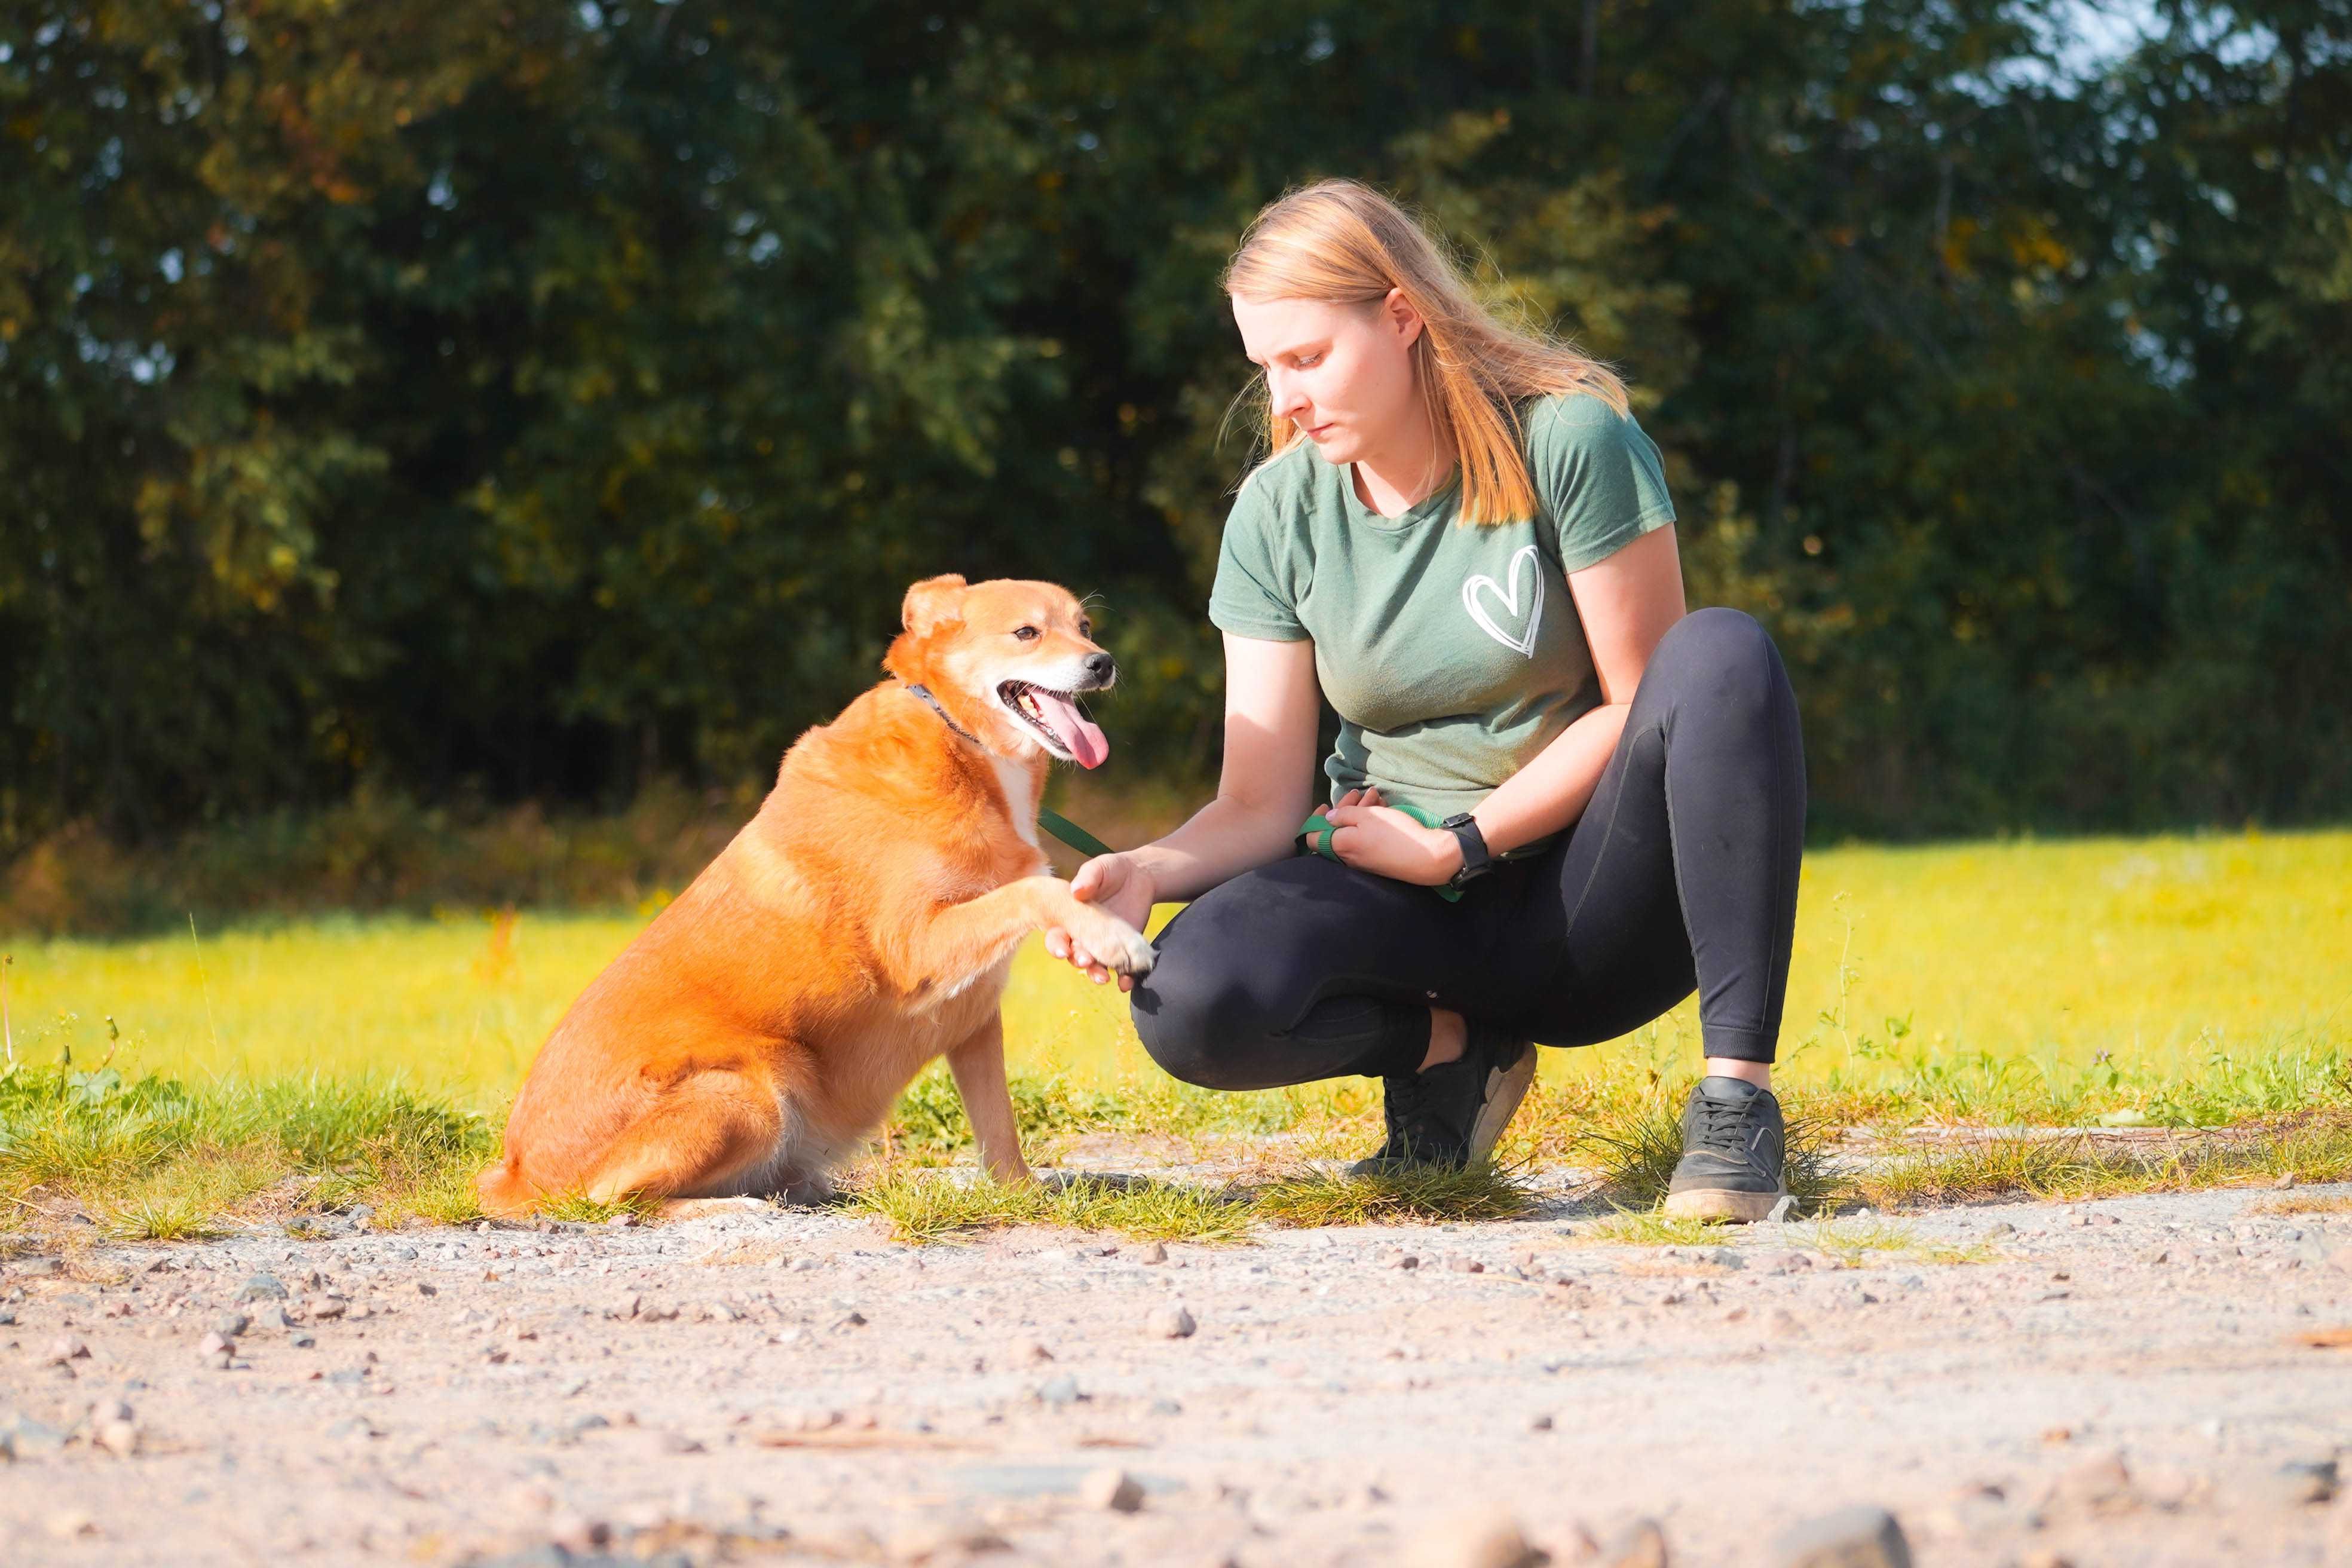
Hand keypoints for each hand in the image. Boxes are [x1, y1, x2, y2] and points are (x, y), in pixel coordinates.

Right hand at [1043, 852, 1155, 991]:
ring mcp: (1103, 946)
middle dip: (1079, 961)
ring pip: (1095, 967)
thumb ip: (1089, 877)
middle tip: (1086, 962)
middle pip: (1075, 956)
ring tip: (1104, 977)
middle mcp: (1082, 937)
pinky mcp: (1123, 951)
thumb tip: (1076, 891)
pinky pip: (1121, 970)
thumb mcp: (1100, 868)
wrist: (1139, 877)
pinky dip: (1123, 979)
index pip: (1057, 937)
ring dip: (1097, 974)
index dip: (1057, 946)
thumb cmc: (1111, 870)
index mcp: (1070, 919)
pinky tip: (1126, 982)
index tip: (1062, 951)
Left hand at [1323, 786, 1464, 886]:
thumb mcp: (1368, 816)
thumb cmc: (1395, 834)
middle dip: (1346, 808)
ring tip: (1376, 796)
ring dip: (1362, 812)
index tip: (1326, 805)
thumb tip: (1327, 819)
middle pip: (1336, 830)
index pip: (1312, 837)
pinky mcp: (1376, 859)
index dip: (1315, 820)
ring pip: (1353, 832)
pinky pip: (1365, 839)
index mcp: (1339, 845)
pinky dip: (1370, 823)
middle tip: (1358, 793)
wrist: (1427, 857)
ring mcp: (1362, 859)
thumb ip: (1344, 814)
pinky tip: (1382, 809)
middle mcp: (1347, 856)